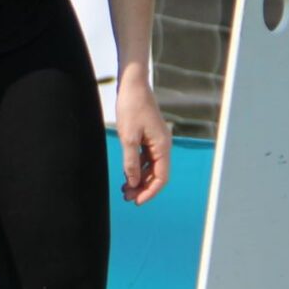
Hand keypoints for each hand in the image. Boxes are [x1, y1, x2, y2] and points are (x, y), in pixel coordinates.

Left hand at [114, 73, 170, 205]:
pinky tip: (126, 175)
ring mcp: (157, 141)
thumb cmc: (131, 108)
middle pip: (157, 174)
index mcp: (162, 147)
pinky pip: (146, 158)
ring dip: (139, 180)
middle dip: (143, 188)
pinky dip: (137, 168)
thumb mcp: (127, 138)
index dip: (150, 192)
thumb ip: (130, 162)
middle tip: (126, 198)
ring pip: (151, 167)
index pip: (161, 177)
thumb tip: (133, 183)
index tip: (136, 202)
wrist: (132, 85)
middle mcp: (163, 145)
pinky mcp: (149, 136)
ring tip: (124, 190)